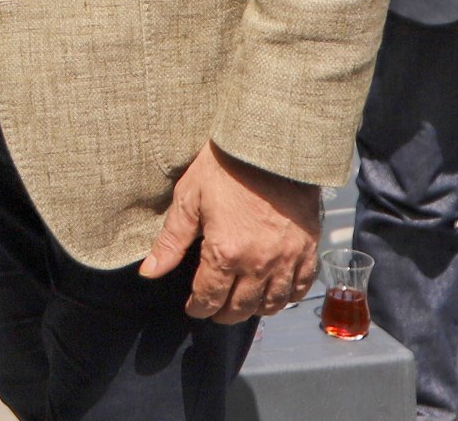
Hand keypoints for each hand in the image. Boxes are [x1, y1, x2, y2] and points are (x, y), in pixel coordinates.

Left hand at [137, 142, 319, 321]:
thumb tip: (149, 272)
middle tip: (214, 309)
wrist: (271, 144)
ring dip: (254, 310)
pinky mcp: (308, 249)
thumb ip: (171, 241)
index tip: (193, 307)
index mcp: (225, 252)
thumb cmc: (226, 166)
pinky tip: (275, 293)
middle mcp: (258, 263)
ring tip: (242, 303)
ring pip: (271, 304)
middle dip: (223, 313)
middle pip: (240, 307)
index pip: (209, 298)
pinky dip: (286, 297)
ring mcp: (286, 259)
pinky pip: (299, 288)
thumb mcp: (189, 198)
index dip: (198, 307)